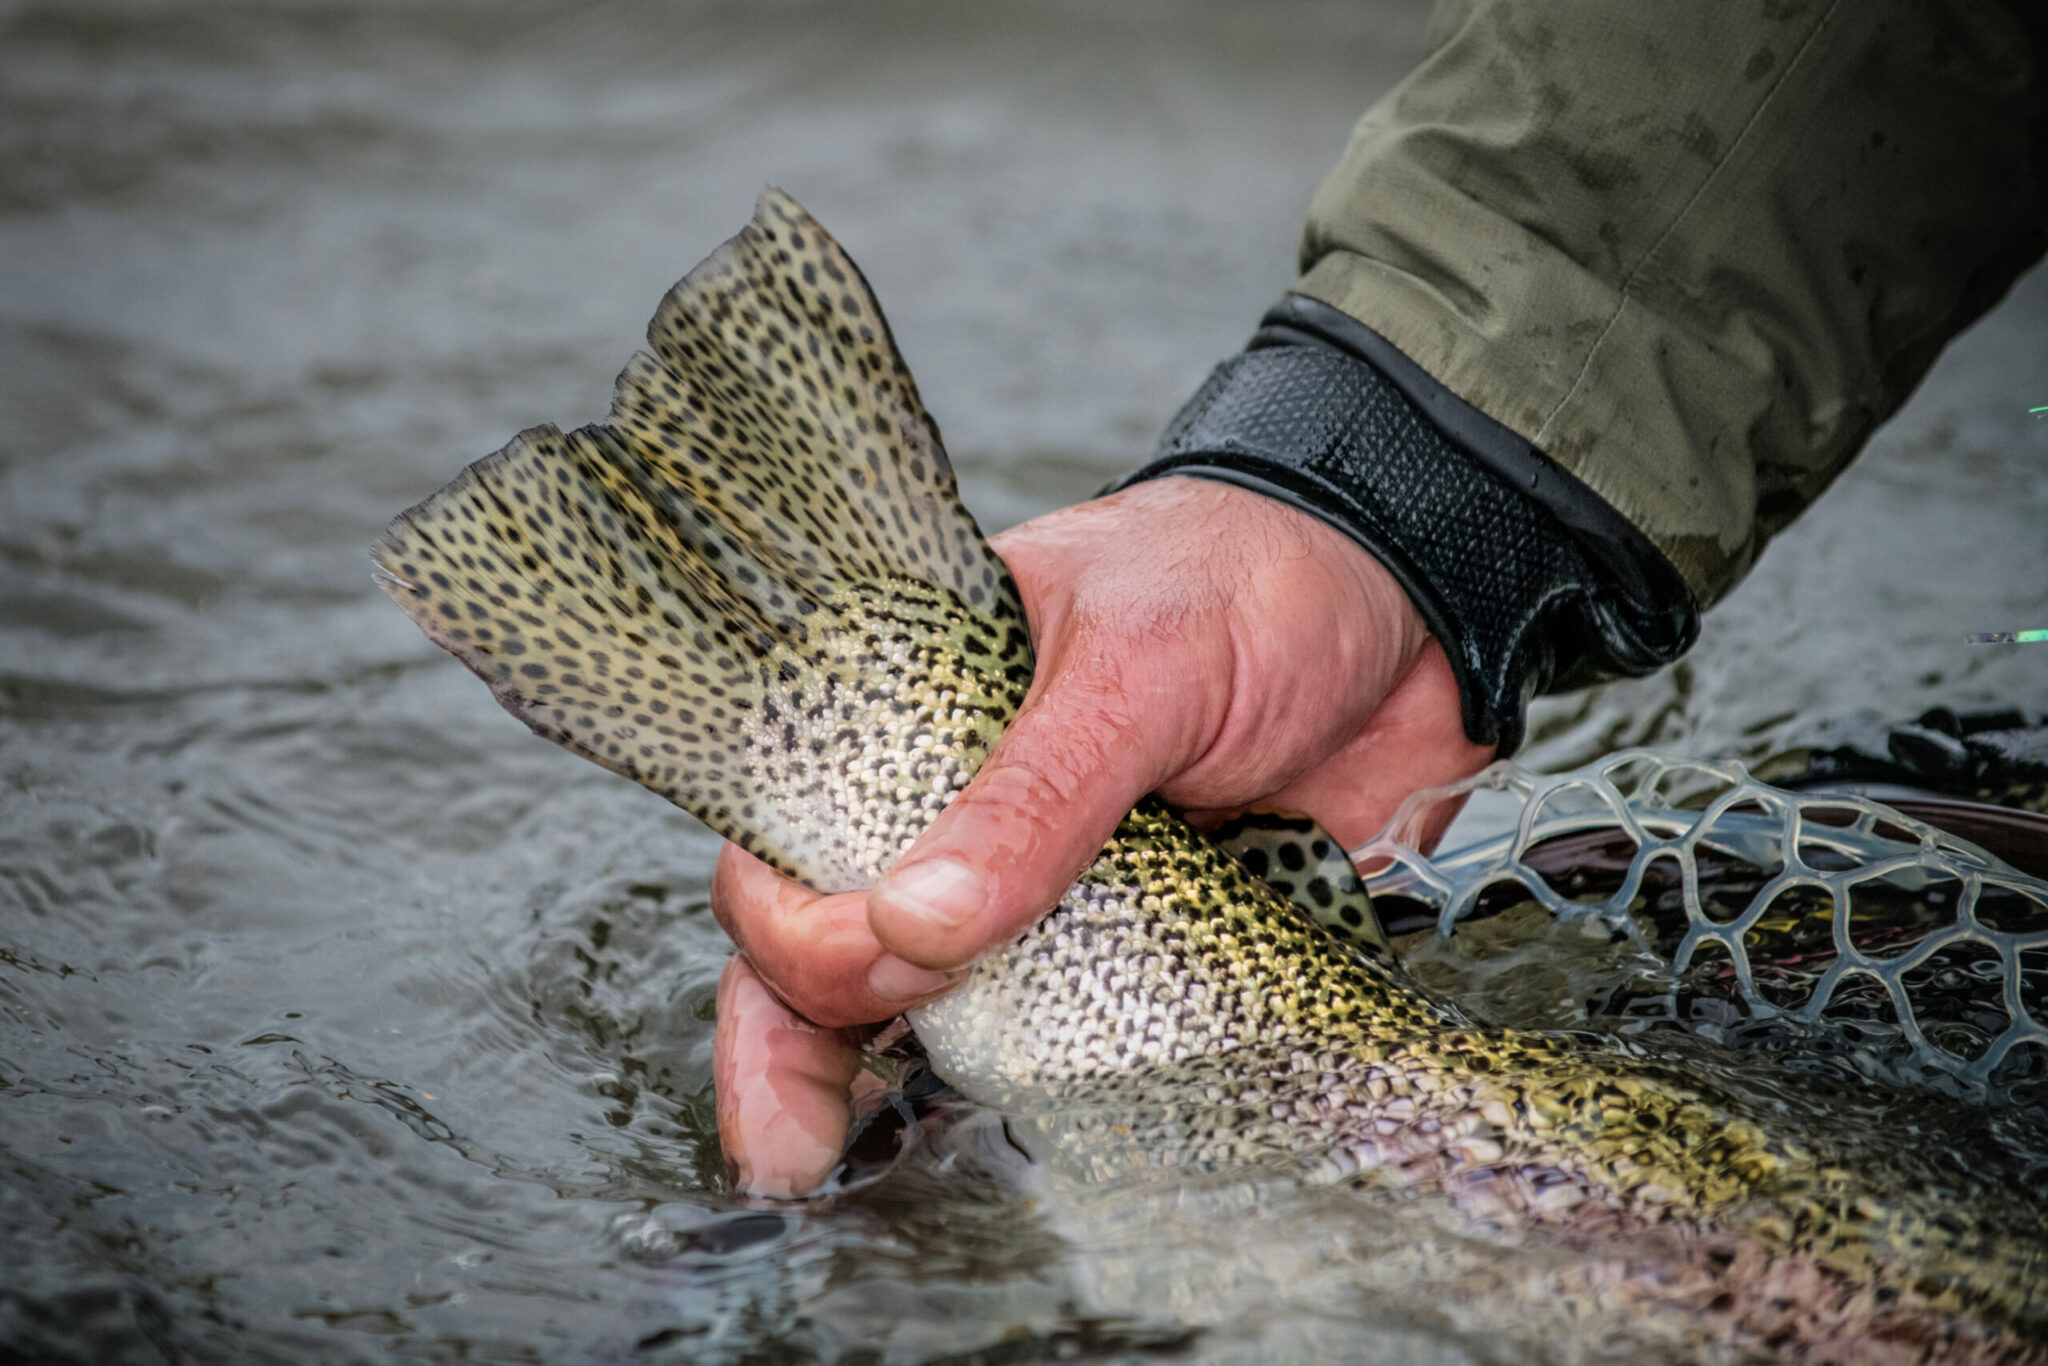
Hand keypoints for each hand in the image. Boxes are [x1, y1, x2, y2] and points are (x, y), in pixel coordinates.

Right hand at [710, 477, 1493, 1194]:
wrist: (1413, 616)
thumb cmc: (1254, 585)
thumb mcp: (1136, 667)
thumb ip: (1033, 794)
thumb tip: (910, 926)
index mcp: (916, 706)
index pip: (794, 824)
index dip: (794, 915)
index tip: (871, 960)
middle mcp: (956, 802)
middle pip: (829, 932)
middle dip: (790, 1040)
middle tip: (798, 1134)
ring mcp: (1036, 878)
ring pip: (922, 996)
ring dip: (868, 1085)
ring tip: (821, 1163)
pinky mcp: (1125, 936)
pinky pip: (1052, 1027)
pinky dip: (1017, 1089)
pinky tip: (981, 1141)